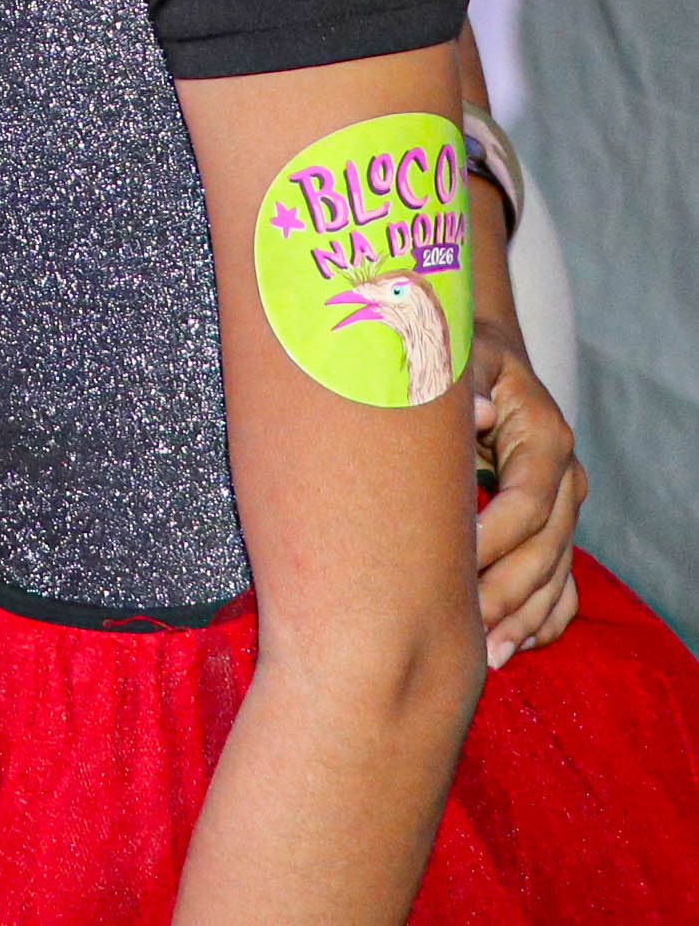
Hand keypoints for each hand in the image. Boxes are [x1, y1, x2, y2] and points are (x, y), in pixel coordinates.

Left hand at [473, 325, 584, 661]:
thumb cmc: (459, 357)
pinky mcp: (554, 526)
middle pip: (545, 549)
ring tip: (490, 657)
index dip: (491, 540)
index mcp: (545, 438)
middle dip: (505, 594)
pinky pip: (563, 583)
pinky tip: (516, 647)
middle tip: (464, 634)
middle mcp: (564, 478)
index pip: (525, 503)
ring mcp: (564, 506)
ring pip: (556, 574)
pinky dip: (544, 618)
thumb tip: (483, 411)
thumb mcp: (455, 354)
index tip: (446, 569)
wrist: (487, 357)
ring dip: (524, 618)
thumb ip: (464, 381)